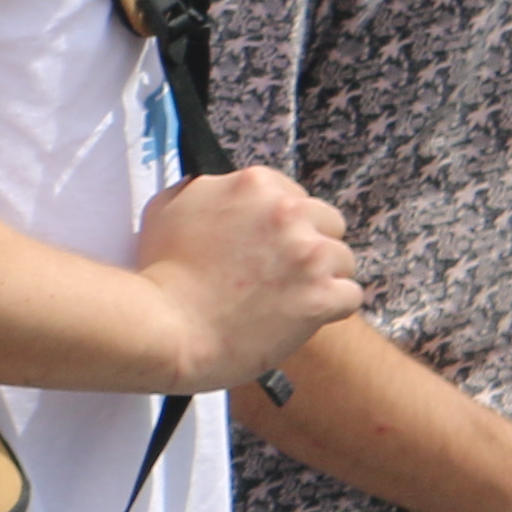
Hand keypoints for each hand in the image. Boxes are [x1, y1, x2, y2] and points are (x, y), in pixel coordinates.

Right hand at [136, 167, 360, 393]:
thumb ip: (201, 192)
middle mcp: (286, 212)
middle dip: (309, 246)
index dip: (283, 224)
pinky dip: (331, 309)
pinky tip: (302, 316)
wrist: (166, 327)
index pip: (295, 196)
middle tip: (280, 273)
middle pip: (328, 223)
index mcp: (253, 185)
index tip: (266, 247)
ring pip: (343, 260)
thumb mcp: (166, 210)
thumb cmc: (161, 273)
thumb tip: (215, 189)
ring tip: (288, 298)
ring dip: (321, 278)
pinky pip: (350, 296)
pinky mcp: (321, 296)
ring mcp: (307, 254)